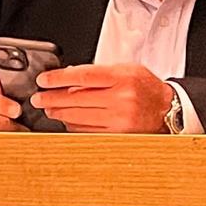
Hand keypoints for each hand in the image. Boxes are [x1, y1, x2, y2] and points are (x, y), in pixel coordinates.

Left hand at [31, 63, 171, 132]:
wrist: (167, 108)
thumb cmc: (144, 87)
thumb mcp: (125, 69)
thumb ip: (97, 71)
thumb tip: (68, 75)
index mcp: (122, 78)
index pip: (82, 76)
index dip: (57, 78)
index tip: (43, 80)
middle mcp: (120, 99)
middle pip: (75, 99)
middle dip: (51, 98)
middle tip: (38, 98)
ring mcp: (118, 119)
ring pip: (77, 116)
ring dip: (58, 112)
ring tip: (50, 107)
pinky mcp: (116, 135)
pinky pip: (85, 130)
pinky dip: (72, 124)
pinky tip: (67, 118)